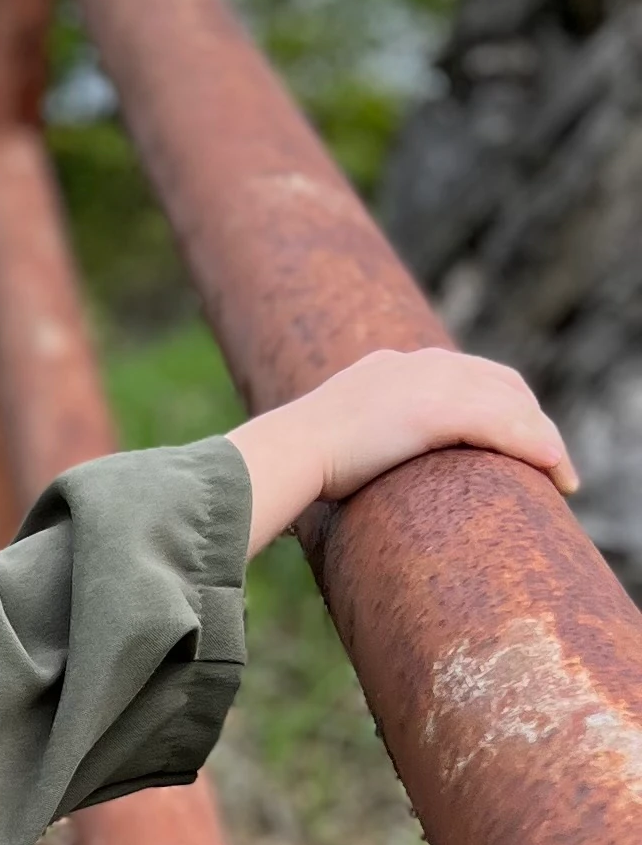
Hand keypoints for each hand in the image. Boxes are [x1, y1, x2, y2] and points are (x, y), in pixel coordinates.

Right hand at [230, 347, 576, 559]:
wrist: (283, 454)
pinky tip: (554, 469)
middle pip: (500, 381)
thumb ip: (354, 443)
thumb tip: (342, 481)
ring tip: (562, 475)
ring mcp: (428, 382)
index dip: (501, 402)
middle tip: (550, 461)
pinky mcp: (436, 409)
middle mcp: (417, 363)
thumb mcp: (331, 440)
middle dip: (532, 419)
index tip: (516, 435)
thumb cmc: (293, 464)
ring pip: (511, 404)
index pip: (467, 373)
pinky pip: (504, 424)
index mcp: (391, 366)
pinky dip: (535, 445)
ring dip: (544, 440)